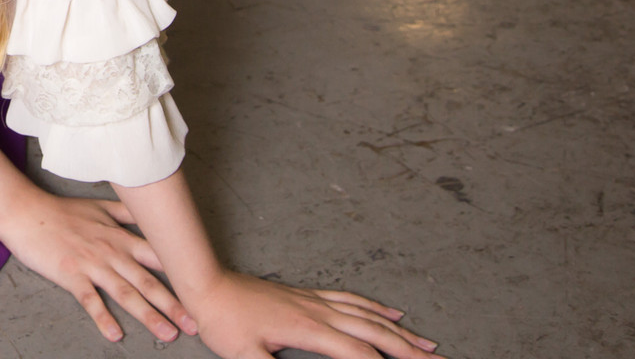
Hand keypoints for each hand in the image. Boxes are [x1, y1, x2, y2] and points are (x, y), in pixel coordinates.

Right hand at [0, 191, 198, 344]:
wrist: (26, 212)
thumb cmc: (61, 211)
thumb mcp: (99, 206)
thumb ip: (126, 214)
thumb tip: (150, 214)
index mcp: (120, 237)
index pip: (157, 258)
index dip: (180, 275)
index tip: (200, 291)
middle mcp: (112, 252)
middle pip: (148, 281)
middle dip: (174, 304)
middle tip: (194, 324)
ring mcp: (92, 264)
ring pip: (126, 293)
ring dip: (148, 315)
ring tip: (167, 334)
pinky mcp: (71, 274)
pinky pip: (90, 300)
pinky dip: (103, 318)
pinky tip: (115, 335)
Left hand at [184, 270, 441, 358]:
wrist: (206, 284)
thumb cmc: (223, 321)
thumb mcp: (246, 357)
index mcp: (309, 329)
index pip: (360, 354)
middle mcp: (319, 312)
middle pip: (376, 332)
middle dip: (409, 350)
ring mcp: (315, 301)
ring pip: (369, 315)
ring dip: (401, 331)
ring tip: (427, 345)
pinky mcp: (308, 296)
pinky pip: (352, 300)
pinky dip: (377, 308)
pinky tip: (391, 312)